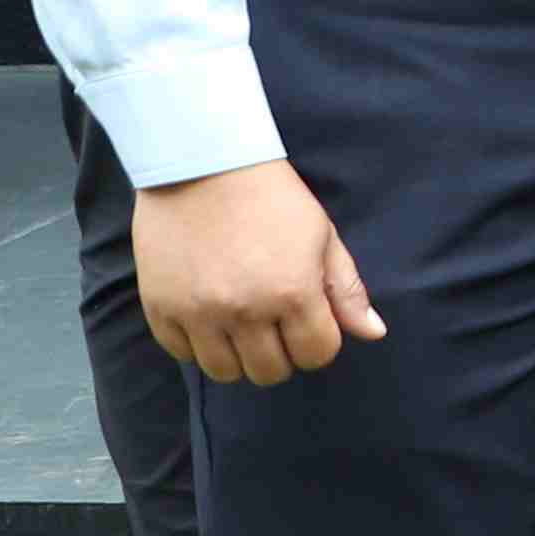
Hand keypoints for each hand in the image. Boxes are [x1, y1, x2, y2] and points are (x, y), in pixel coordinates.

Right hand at [135, 157, 383, 388]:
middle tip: (274, 324)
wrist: (203, 163)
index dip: (318, 342)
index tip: (309, 322)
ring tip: (241, 325)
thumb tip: (374, 332)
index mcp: (292, 292)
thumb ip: (346, 290)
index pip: (316, 354)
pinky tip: (207, 317)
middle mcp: (244, 310)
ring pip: (224, 372)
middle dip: (281, 353)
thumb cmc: (272, 196)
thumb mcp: (322, 236)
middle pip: (270, 372)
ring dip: (238, 355)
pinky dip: (196, 344)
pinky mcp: (160, 306)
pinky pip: (180, 353)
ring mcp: (198, 312)